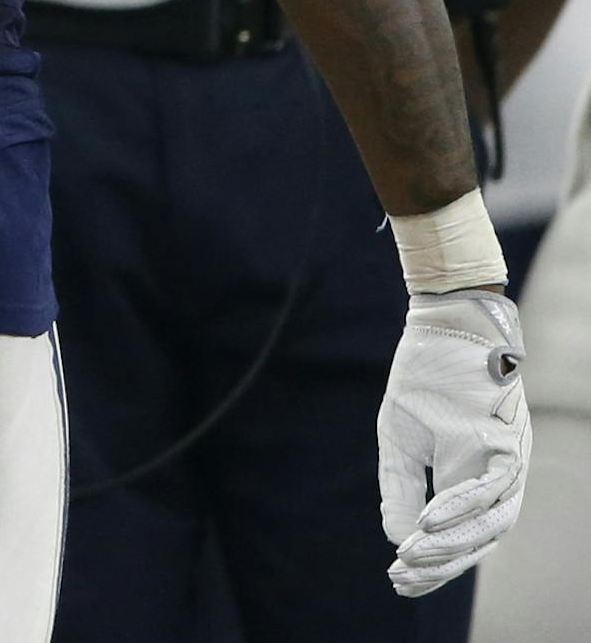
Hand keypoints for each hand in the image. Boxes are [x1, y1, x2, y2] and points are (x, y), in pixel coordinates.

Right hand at [377, 289, 530, 596]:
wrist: (446, 325)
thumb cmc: (426, 378)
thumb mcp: (401, 439)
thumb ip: (403, 489)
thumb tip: (399, 539)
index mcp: (475, 479)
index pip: (462, 537)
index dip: (435, 565)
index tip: (400, 582)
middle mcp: (500, 478)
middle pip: (480, 540)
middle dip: (442, 565)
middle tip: (403, 577)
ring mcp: (508, 460)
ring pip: (491, 523)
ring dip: (452, 546)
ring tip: (412, 558)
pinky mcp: (506, 439)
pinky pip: (488, 487)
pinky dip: (459, 510)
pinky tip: (428, 524)